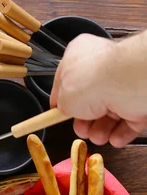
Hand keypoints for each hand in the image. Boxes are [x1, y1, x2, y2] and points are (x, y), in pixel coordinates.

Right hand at [50, 32, 146, 146]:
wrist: (125, 82)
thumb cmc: (93, 80)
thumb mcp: (63, 98)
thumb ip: (62, 106)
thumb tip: (64, 110)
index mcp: (79, 56)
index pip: (66, 82)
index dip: (62, 102)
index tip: (55, 116)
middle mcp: (102, 68)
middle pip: (89, 101)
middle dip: (84, 121)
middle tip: (80, 129)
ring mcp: (122, 84)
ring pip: (109, 114)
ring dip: (101, 130)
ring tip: (97, 136)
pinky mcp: (138, 100)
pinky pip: (128, 120)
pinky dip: (120, 133)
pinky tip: (113, 138)